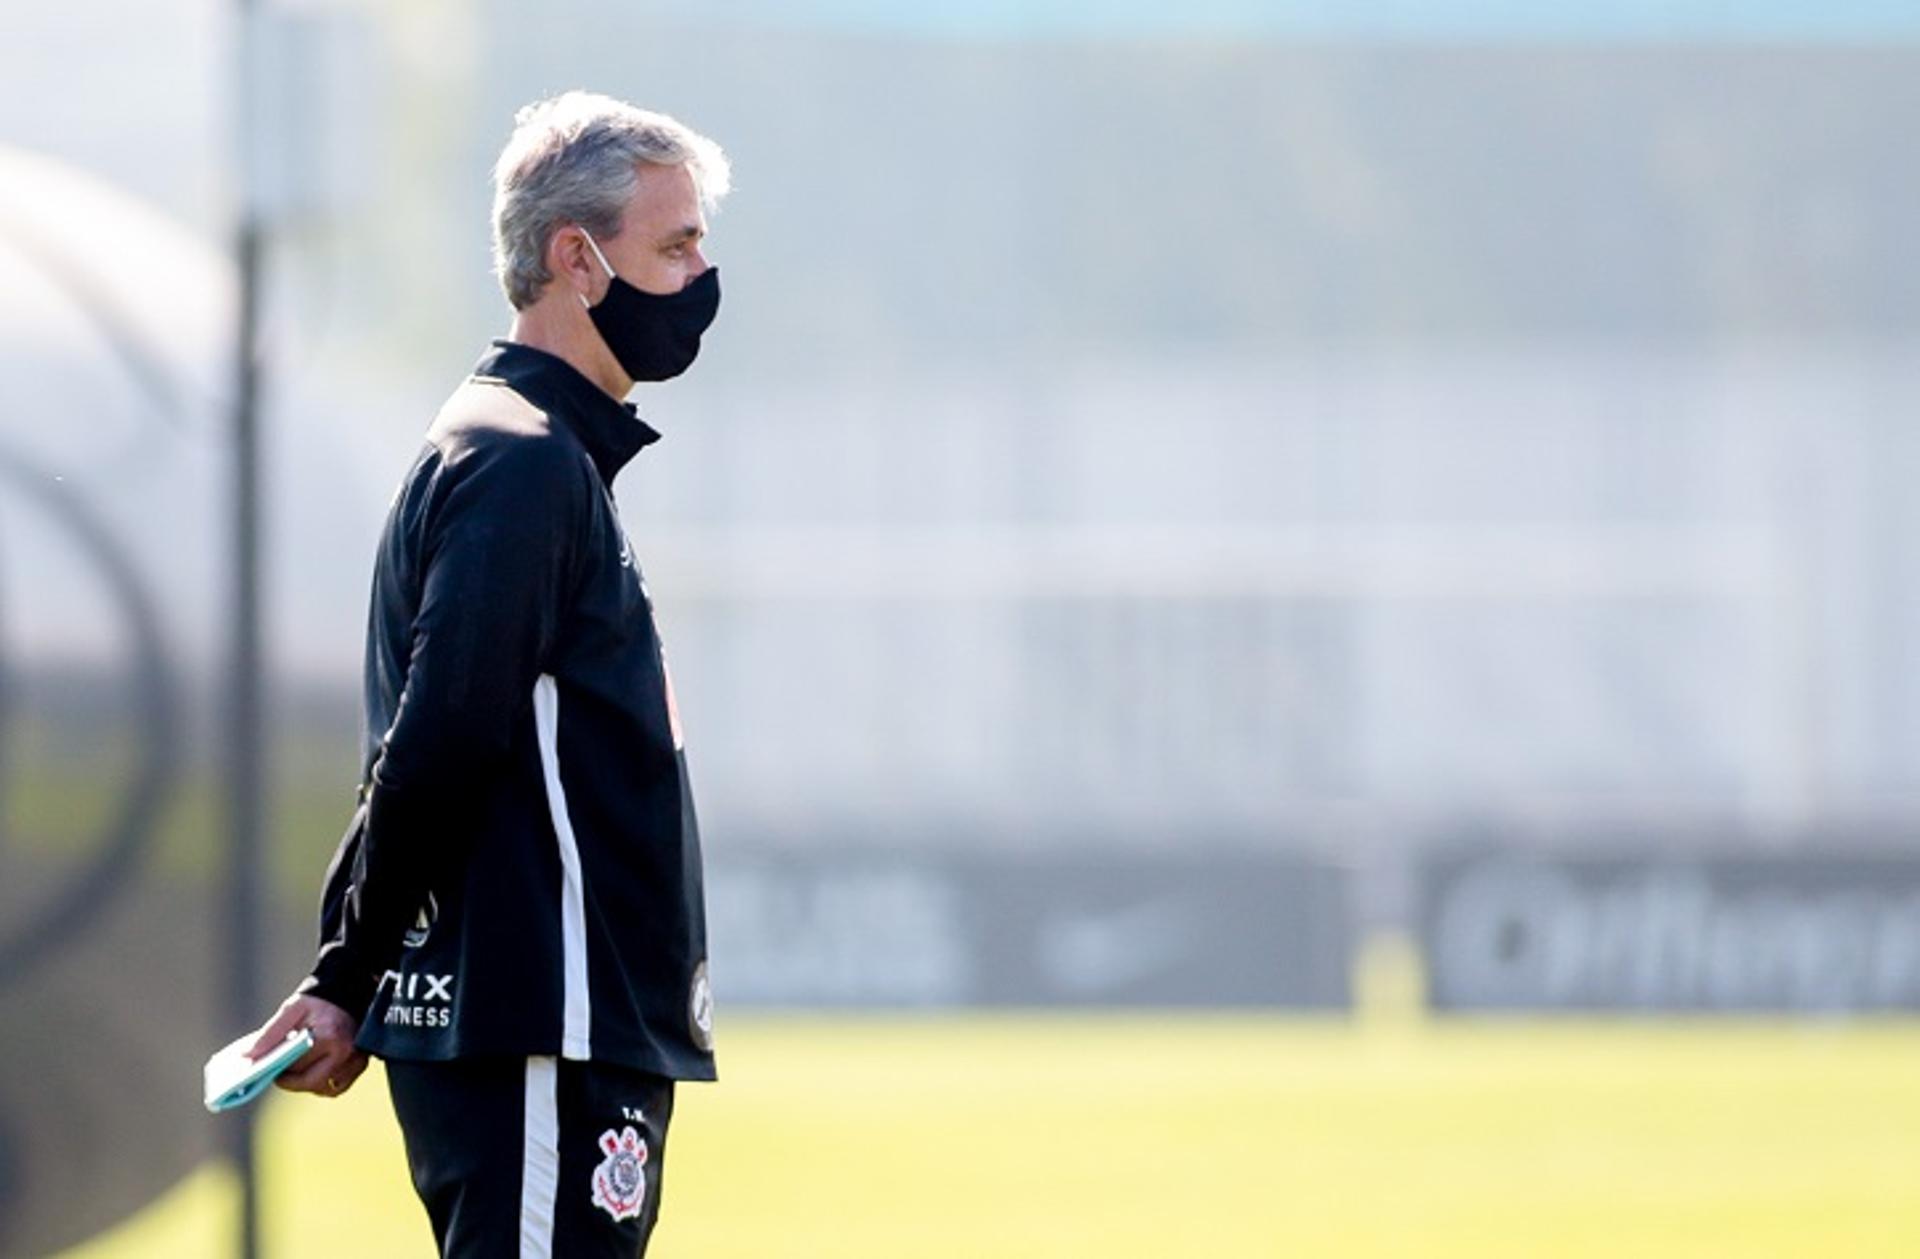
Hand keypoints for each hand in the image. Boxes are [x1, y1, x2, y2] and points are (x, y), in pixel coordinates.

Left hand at [248, 992, 368, 1098]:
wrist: (350, 992)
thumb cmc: (319, 1001)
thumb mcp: (292, 1010)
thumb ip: (269, 1034)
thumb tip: (248, 1057)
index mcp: (329, 1035)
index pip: (296, 1066)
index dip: (279, 1071)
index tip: (269, 1071)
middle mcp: (346, 1050)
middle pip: (312, 1082)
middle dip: (292, 1082)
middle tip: (280, 1074)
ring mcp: (356, 1060)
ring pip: (324, 1088)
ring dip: (307, 1084)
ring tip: (298, 1070)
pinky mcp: (361, 1065)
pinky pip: (337, 1087)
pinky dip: (323, 1085)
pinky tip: (314, 1073)